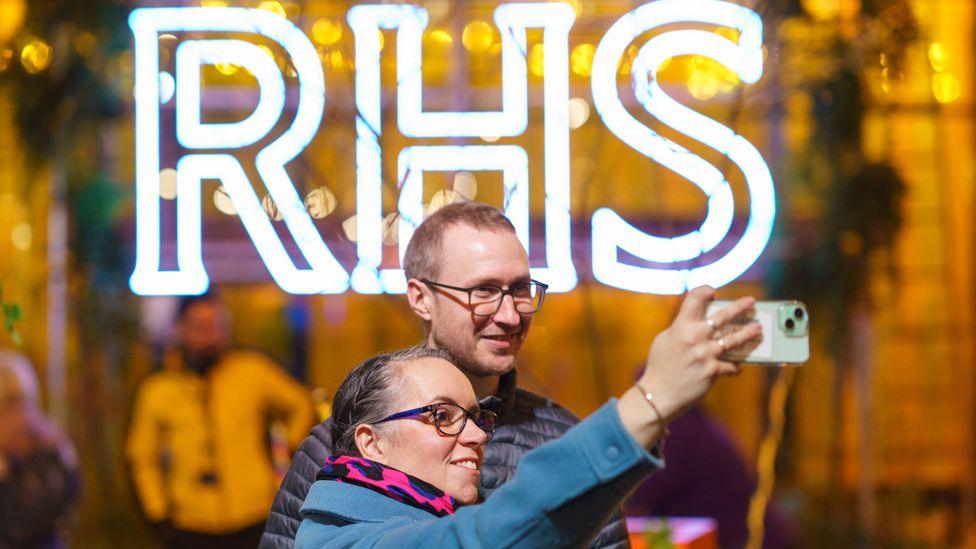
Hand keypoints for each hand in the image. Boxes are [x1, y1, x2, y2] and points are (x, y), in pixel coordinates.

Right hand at [637, 286, 761, 420]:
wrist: (658, 394)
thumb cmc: (659, 366)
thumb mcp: (664, 340)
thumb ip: (680, 329)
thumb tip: (696, 322)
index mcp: (680, 326)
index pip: (694, 298)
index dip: (705, 291)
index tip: (713, 293)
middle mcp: (694, 337)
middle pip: (722, 316)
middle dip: (740, 306)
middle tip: (751, 301)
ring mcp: (704, 354)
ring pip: (734, 340)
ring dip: (748, 333)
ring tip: (758, 328)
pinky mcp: (712, 371)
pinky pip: (730, 366)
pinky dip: (735, 367)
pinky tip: (738, 367)